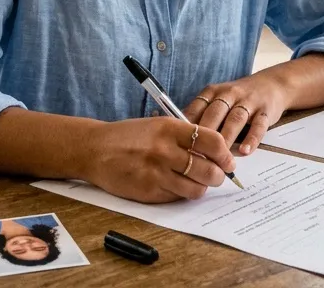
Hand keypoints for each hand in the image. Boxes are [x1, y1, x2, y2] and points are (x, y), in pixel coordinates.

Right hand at [82, 117, 237, 202]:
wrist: (95, 150)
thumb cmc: (128, 137)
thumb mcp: (157, 126)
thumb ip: (184, 137)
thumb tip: (214, 152)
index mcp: (169, 128)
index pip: (212, 141)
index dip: (225, 154)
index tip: (228, 160)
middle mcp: (165, 150)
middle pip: (209, 170)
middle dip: (219, 175)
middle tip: (217, 175)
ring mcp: (157, 173)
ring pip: (197, 188)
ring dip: (202, 187)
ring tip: (198, 182)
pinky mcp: (149, 191)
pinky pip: (177, 197)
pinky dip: (181, 193)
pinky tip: (174, 184)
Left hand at [185, 71, 291, 156]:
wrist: (271, 85)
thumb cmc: (237, 99)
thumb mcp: (217, 100)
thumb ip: (201, 116)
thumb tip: (179, 138)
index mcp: (212, 92)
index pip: (197, 108)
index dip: (188, 127)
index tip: (181, 146)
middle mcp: (229, 94)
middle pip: (214, 114)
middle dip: (206, 135)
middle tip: (199, 157)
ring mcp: (248, 101)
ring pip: (235, 119)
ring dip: (227, 138)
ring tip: (220, 159)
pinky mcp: (265, 110)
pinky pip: (258, 125)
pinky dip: (252, 138)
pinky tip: (245, 152)